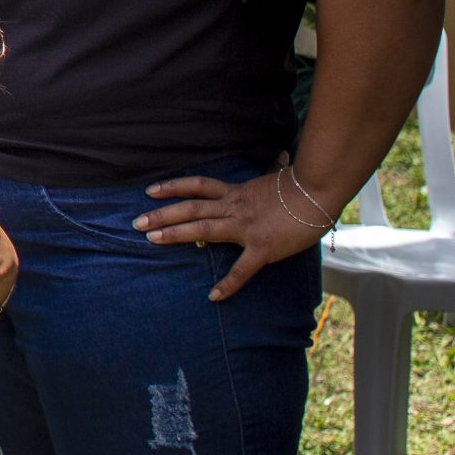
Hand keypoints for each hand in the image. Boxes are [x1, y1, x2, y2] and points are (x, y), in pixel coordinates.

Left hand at [134, 158, 330, 300]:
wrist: (318, 192)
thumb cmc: (304, 186)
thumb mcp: (279, 177)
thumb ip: (272, 172)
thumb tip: (281, 158)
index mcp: (237, 192)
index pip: (197, 186)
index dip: (172, 187)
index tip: (150, 190)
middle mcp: (234, 208)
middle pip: (190, 208)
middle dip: (162, 214)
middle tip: (136, 222)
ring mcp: (246, 228)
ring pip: (203, 229)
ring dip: (176, 234)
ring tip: (151, 239)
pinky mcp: (262, 248)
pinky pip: (242, 269)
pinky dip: (228, 284)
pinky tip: (213, 296)